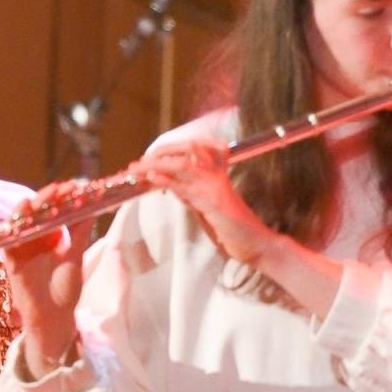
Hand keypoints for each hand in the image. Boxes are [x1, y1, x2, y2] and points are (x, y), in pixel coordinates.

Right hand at [0, 181, 97, 374]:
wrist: (53, 317)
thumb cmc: (65, 290)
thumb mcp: (76, 257)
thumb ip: (81, 232)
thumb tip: (92, 206)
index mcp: (52, 237)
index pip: (55, 210)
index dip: (63, 198)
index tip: (76, 186)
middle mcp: (36, 238)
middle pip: (38, 212)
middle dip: (49, 197)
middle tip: (62, 188)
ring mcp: (22, 247)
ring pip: (21, 221)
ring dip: (30, 207)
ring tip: (44, 197)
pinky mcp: (11, 259)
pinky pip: (8, 239)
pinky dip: (13, 226)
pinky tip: (22, 215)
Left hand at [131, 139, 276, 265]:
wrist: (256, 244)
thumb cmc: (232, 228)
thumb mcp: (204, 206)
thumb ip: (188, 193)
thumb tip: (165, 182)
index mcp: (217, 173)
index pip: (194, 148)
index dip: (169, 149)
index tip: (148, 157)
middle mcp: (217, 174)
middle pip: (188, 148)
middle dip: (160, 151)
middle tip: (138, 163)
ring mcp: (215, 186)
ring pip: (182, 165)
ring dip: (155, 164)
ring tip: (136, 169)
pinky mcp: (213, 202)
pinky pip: (186, 187)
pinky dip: (166, 180)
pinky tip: (152, 177)